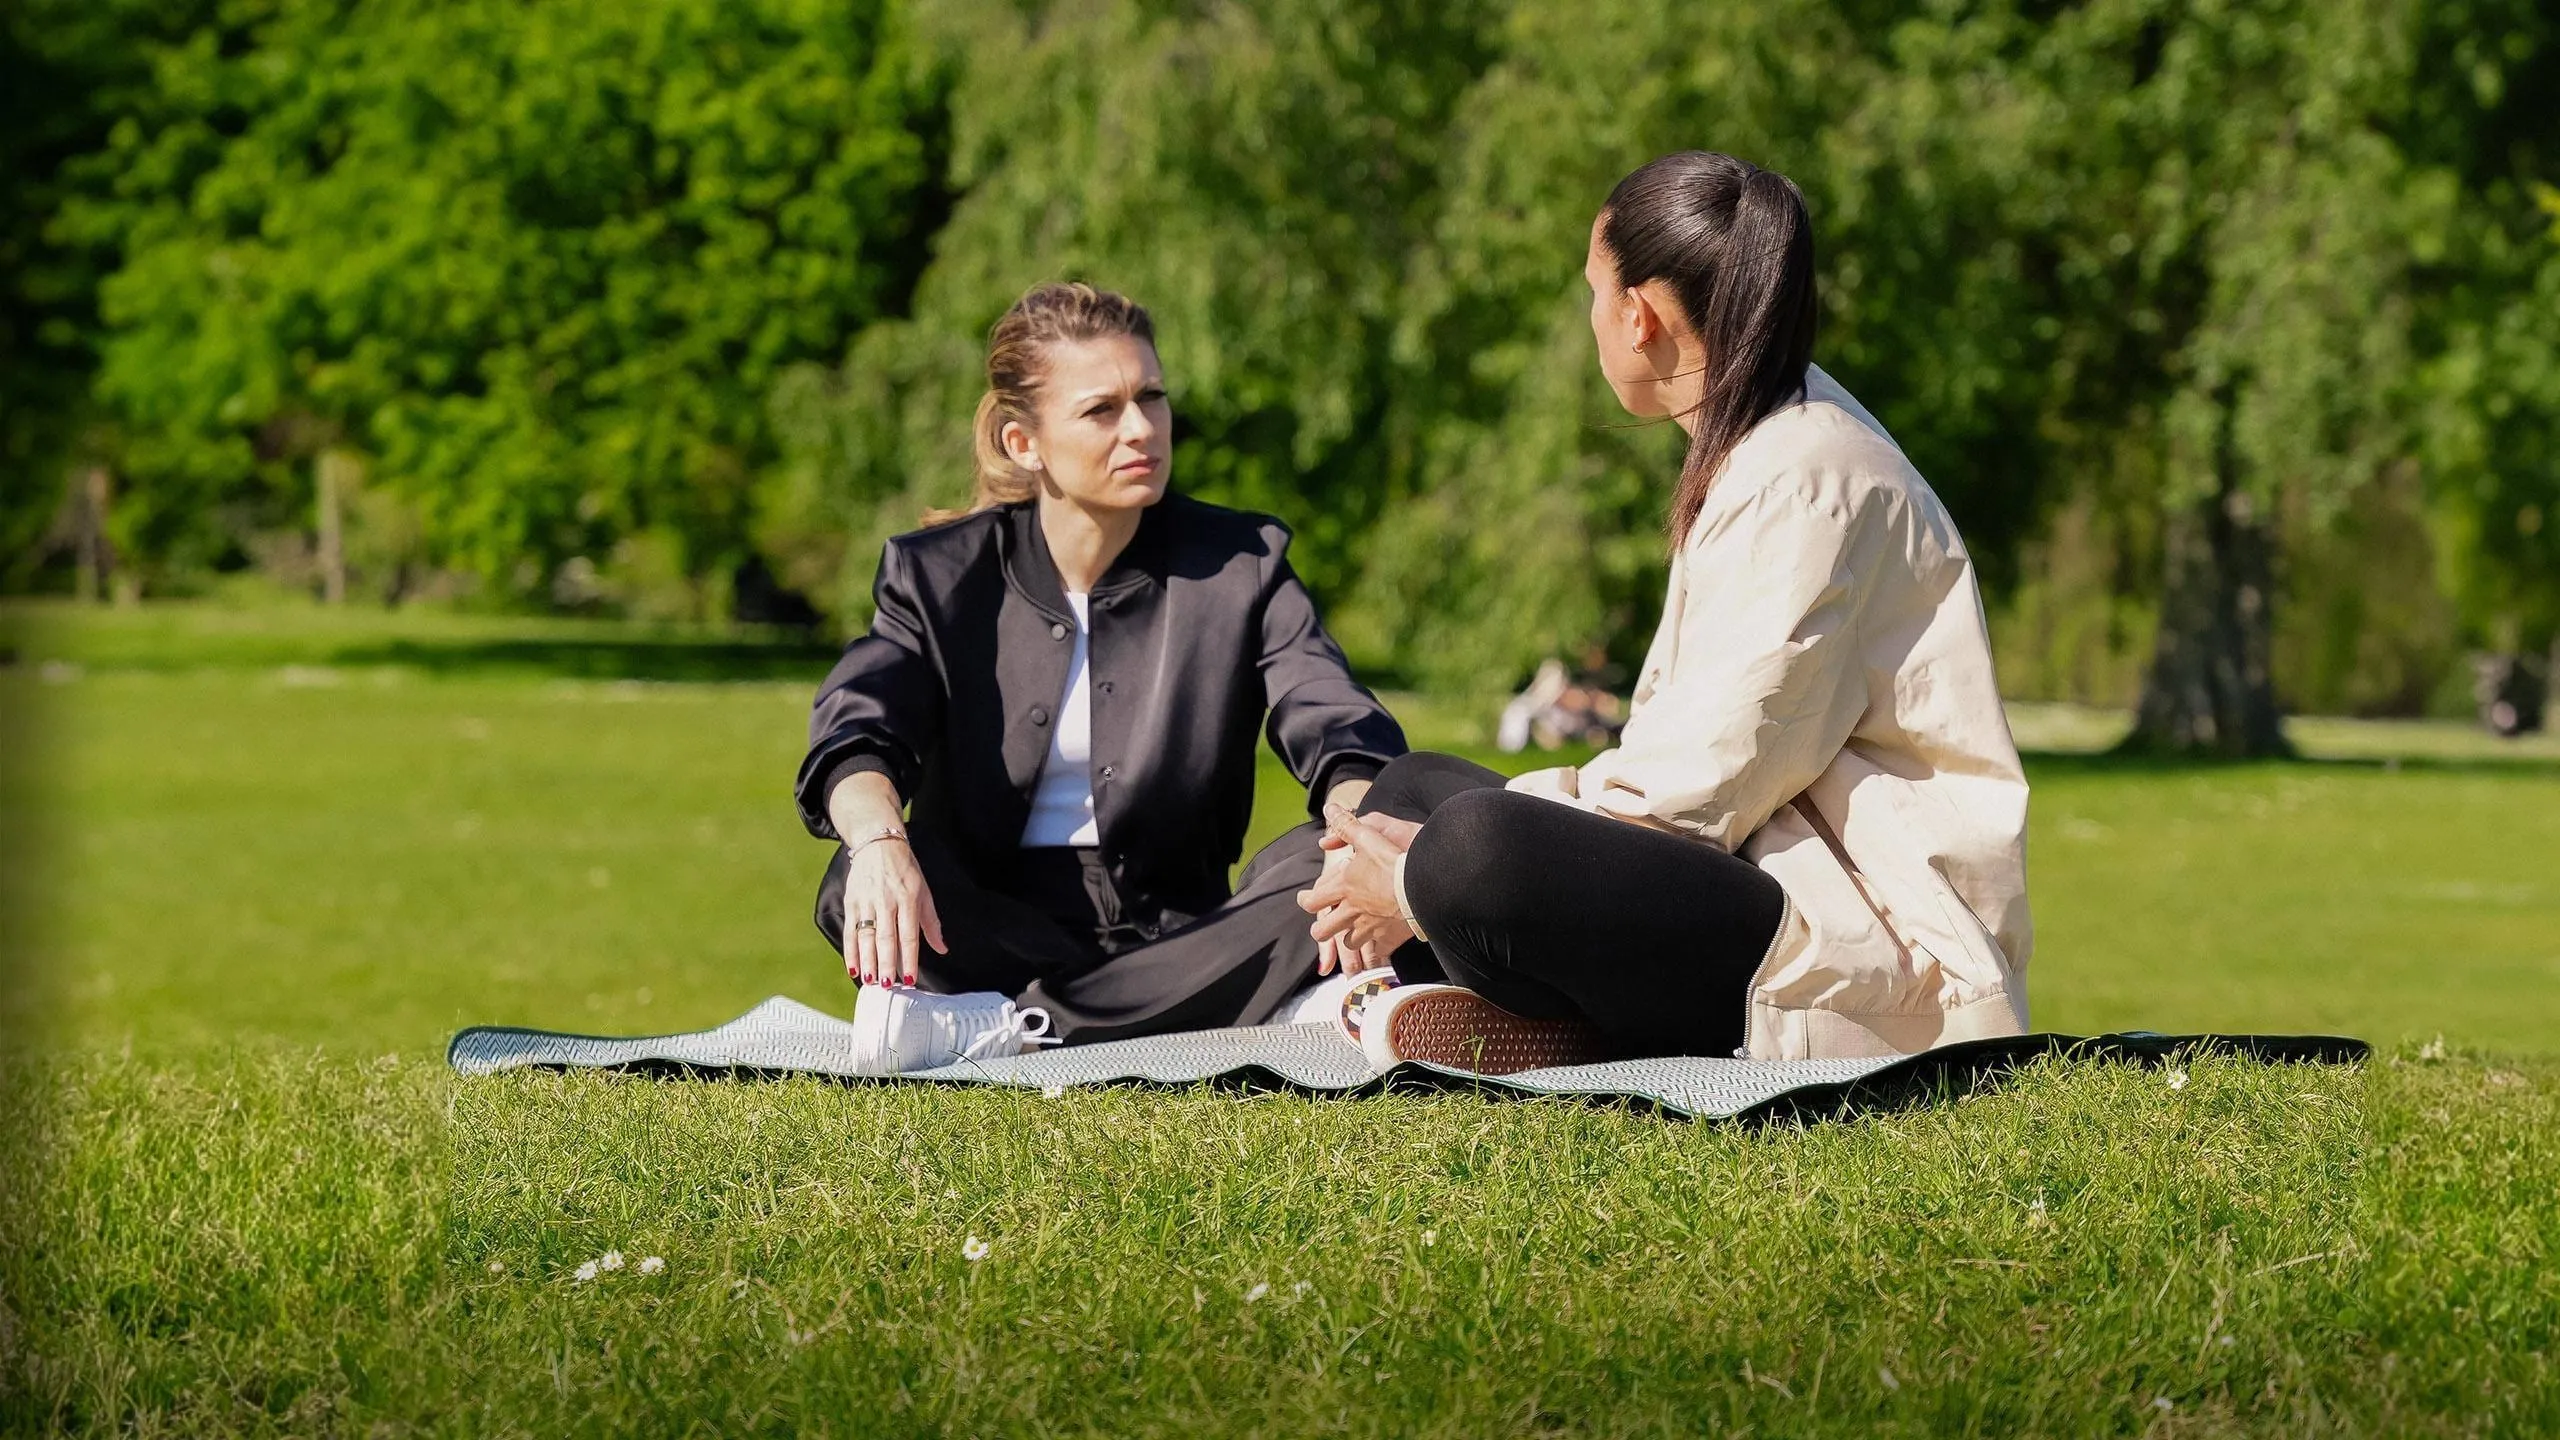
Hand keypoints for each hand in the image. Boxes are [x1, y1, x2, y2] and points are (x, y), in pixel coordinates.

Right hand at [843, 836, 945, 985]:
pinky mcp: (852, 901)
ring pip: (866, 936)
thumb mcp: (924, 891)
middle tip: (888, 984)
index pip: (909, 934)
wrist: (878, 843)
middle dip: (887, 963)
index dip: (909, 958)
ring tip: (871, 980)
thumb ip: (931, 922)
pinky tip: (853, 967)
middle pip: (886, 937)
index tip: (910, 978)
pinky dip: (850, 951)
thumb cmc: (904, 869)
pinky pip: (850, 930)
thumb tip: (942, 948)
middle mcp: (887, 901)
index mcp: (908, 898)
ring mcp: (867, 901)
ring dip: (868, 960)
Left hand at [1299, 803, 1418, 970]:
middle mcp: (1351, 911)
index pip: (1314, 900)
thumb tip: (1329, 808)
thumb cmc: (1394, 860)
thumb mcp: (1368, 836)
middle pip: (1323, 929)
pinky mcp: (1387, 938)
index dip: (1306, 900)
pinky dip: (1377, 951)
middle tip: (1322, 925)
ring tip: (1350, 936)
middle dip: (1321, 928)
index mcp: (1343, 888)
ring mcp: (1368, 928)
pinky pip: (1377, 952)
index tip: (1304, 899)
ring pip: (1348, 942)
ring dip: (1347, 939)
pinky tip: (1379, 947)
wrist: (1424, 885)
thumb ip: (1346, 825)